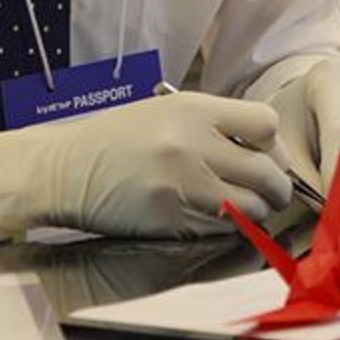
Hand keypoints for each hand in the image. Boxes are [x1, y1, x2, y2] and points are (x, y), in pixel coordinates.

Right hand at [0, 93, 291, 251]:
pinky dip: (224, 227)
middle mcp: (193, 144)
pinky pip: (219, 229)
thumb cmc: (116, 137)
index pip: (266, 124)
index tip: (263, 153)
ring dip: (253, 211)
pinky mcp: (169, 218)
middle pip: (268, 173)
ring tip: (242, 207)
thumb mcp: (166, 111)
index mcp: (194, 110)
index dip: (271, 142)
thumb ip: (214, 124)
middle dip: (276, 187)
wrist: (63, 168)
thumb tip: (263, 147)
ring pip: (250, 207)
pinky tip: (210, 218)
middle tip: (271, 193)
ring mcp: (182, 184)